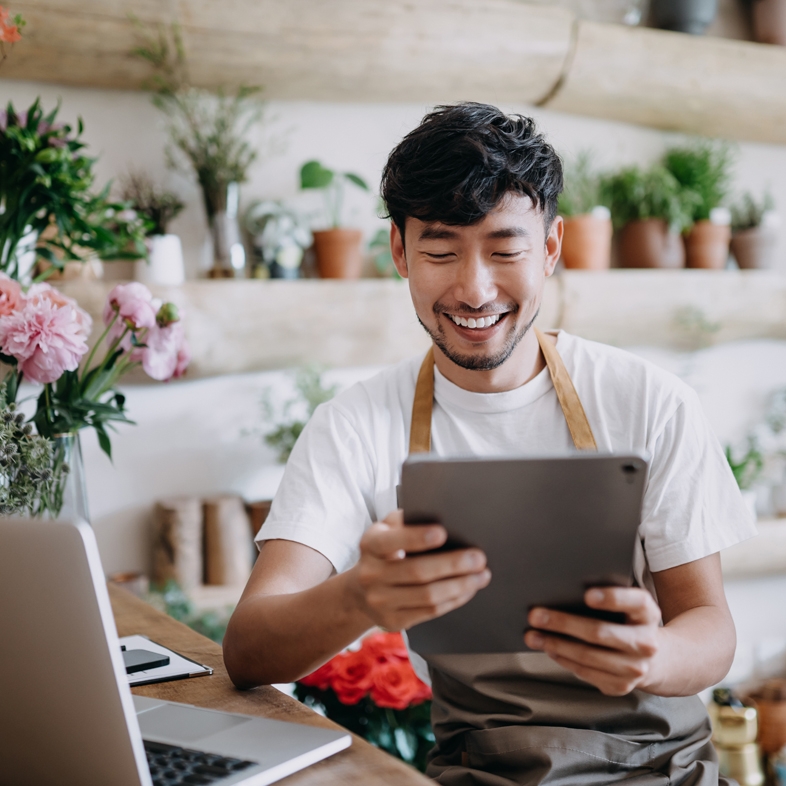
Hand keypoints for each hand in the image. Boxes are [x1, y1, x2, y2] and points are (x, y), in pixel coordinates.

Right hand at [347, 509, 490, 631]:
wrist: (360, 592)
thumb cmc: (384, 552)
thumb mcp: (386, 531)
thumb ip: (406, 521)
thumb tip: (442, 514)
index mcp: (370, 545)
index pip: (392, 541)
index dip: (417, 537)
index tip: (443, 533)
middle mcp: (371, 574)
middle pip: (417, 571)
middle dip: (452, 565)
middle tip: (478, 558)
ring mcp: (380, 601)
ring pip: (427, 596)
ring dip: (460, 585)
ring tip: (481, 575)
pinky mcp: (393, 621)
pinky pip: (430, 612)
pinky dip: (454, 600)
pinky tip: (468, 589)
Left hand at [524, 587, 662, 695]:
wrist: (654, 658)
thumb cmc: (627, 621)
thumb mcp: (627, 605)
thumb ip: (605, 596)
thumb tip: (561, 591)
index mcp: (648, 613)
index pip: (635, 601)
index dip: (612, 598)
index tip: (586, 595)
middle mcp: (646, 642)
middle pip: (599, 632)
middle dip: (562, 623)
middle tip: (534, 615)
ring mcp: (635, 668)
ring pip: (587, 656)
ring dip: (555, 644)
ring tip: (532, 635)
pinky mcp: (621, 686)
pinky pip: (585, 672)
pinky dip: (563, 659)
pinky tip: (548, 649)